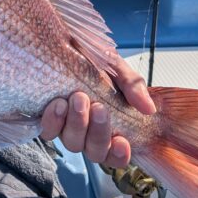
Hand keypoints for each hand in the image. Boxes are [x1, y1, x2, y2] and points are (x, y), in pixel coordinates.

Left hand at [39, 56, 155, 167]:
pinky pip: (48, 132)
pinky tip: (58, 105)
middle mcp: (88, 132)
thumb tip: (148, 109)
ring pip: (73, 143)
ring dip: (78, 123)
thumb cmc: (93, 60)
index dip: (120, 154)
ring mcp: (67, 127)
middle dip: (98, 132)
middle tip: (99, 107)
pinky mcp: (48, 119)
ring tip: (78, 98)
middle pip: (95, 152)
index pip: (117, 154)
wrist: (64, 43)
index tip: (122, 140)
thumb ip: (133, 86)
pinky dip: (54, 121)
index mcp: (110, 125)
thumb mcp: (117, 68)